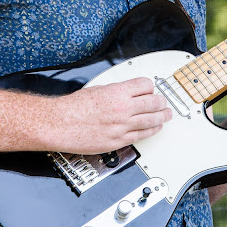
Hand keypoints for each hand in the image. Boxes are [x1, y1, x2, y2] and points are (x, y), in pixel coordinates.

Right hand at [52, 78, 171, 153]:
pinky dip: (152, 130)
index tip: (150, 89)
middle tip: (163, 101)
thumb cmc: (73, 107)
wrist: (59, 124)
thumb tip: (127, 92)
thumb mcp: (98, 89)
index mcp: (118, 92)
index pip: (146, 85)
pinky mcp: (118, 141)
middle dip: (161, 101)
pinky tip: (156, 128)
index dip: (150, 86)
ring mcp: (122, 126)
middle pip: (154, 102)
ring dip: (162, 116)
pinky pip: (142, 135)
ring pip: (152, 120)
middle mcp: (123, 109)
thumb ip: (116, 91)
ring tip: (167, 114)